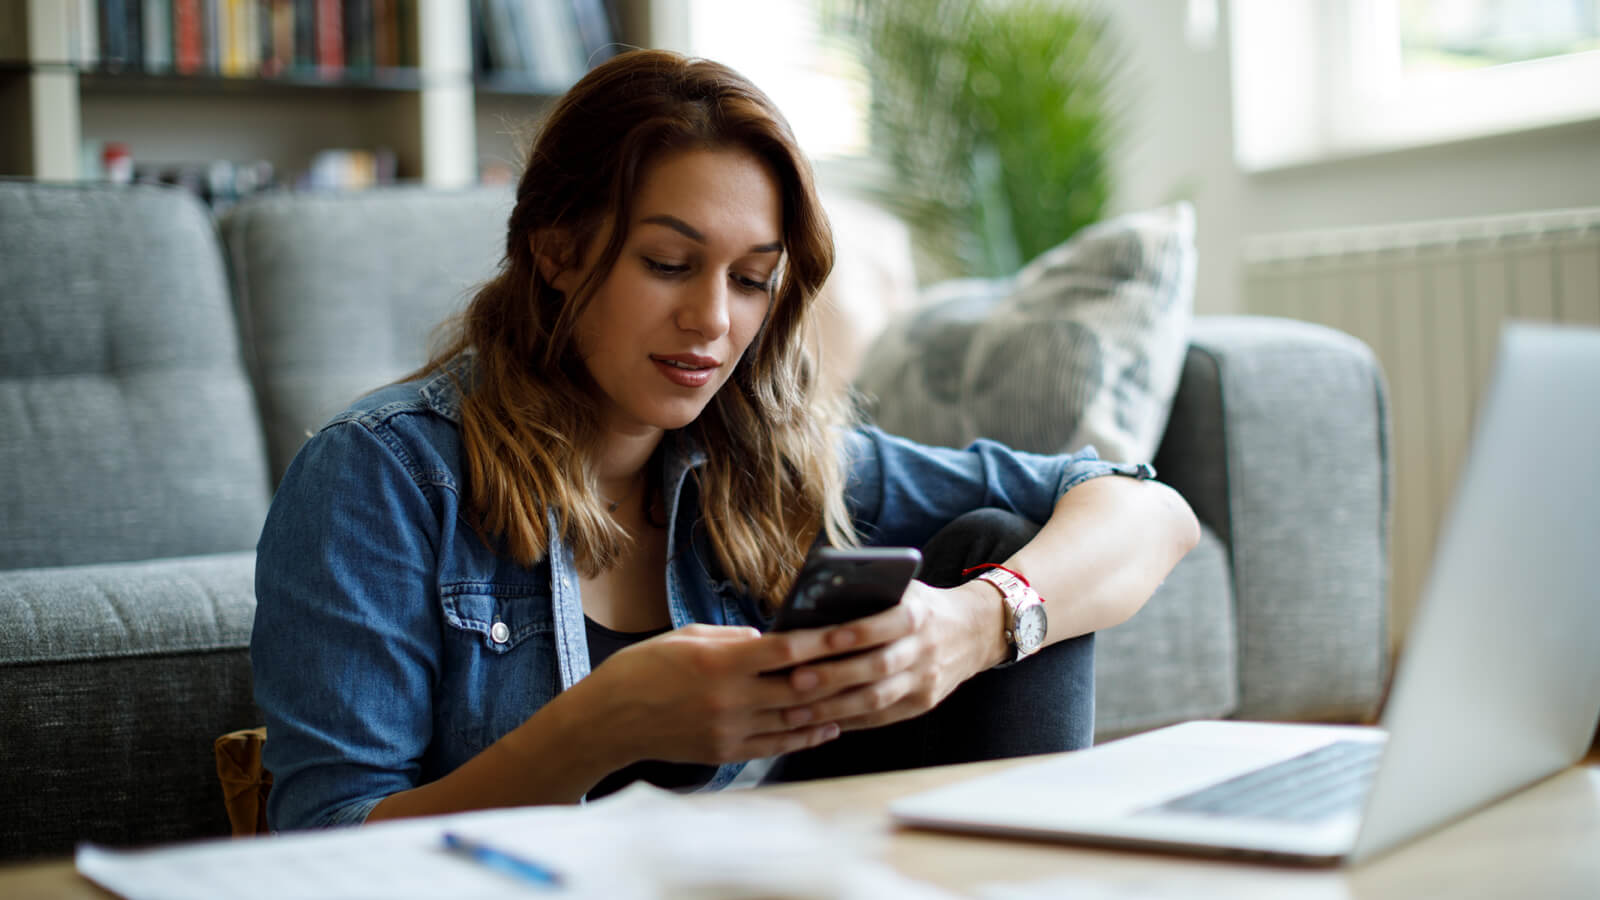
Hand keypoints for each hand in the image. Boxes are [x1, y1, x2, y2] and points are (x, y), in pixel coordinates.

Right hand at [577, 623, 849, 766]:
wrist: (609, 719)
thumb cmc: (645, 668)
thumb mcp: (688, 637)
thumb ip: (734, 639)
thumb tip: (772, 640)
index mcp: (720, 662)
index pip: (785, 651)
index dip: (822, 641)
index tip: (851, 630)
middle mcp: (730, 699)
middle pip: (799, 688)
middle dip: (838, 675)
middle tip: (871, 663)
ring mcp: (729, 729)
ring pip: (795, 720)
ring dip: (831, 708)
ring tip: (861, 696)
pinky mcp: (726, 752)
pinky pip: (777, 744)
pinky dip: (807, 736)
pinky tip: (829, 726)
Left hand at [776, 580, 1004, 732]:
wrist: (973, 632)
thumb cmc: (919, 605)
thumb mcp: (904, 589)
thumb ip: (869, 594)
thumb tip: (813, 603)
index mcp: (920, 614)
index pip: (890, 624)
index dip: (859, 632)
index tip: (823, 638)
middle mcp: (925, 649)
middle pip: (878, 667)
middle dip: (834, 675)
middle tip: (794, 680)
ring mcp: (925, 681)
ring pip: (877, 700)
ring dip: (833, 708)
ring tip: (794, 710)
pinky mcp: (922, 704)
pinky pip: (881, 717)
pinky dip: (847, 721)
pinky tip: (817, 722)